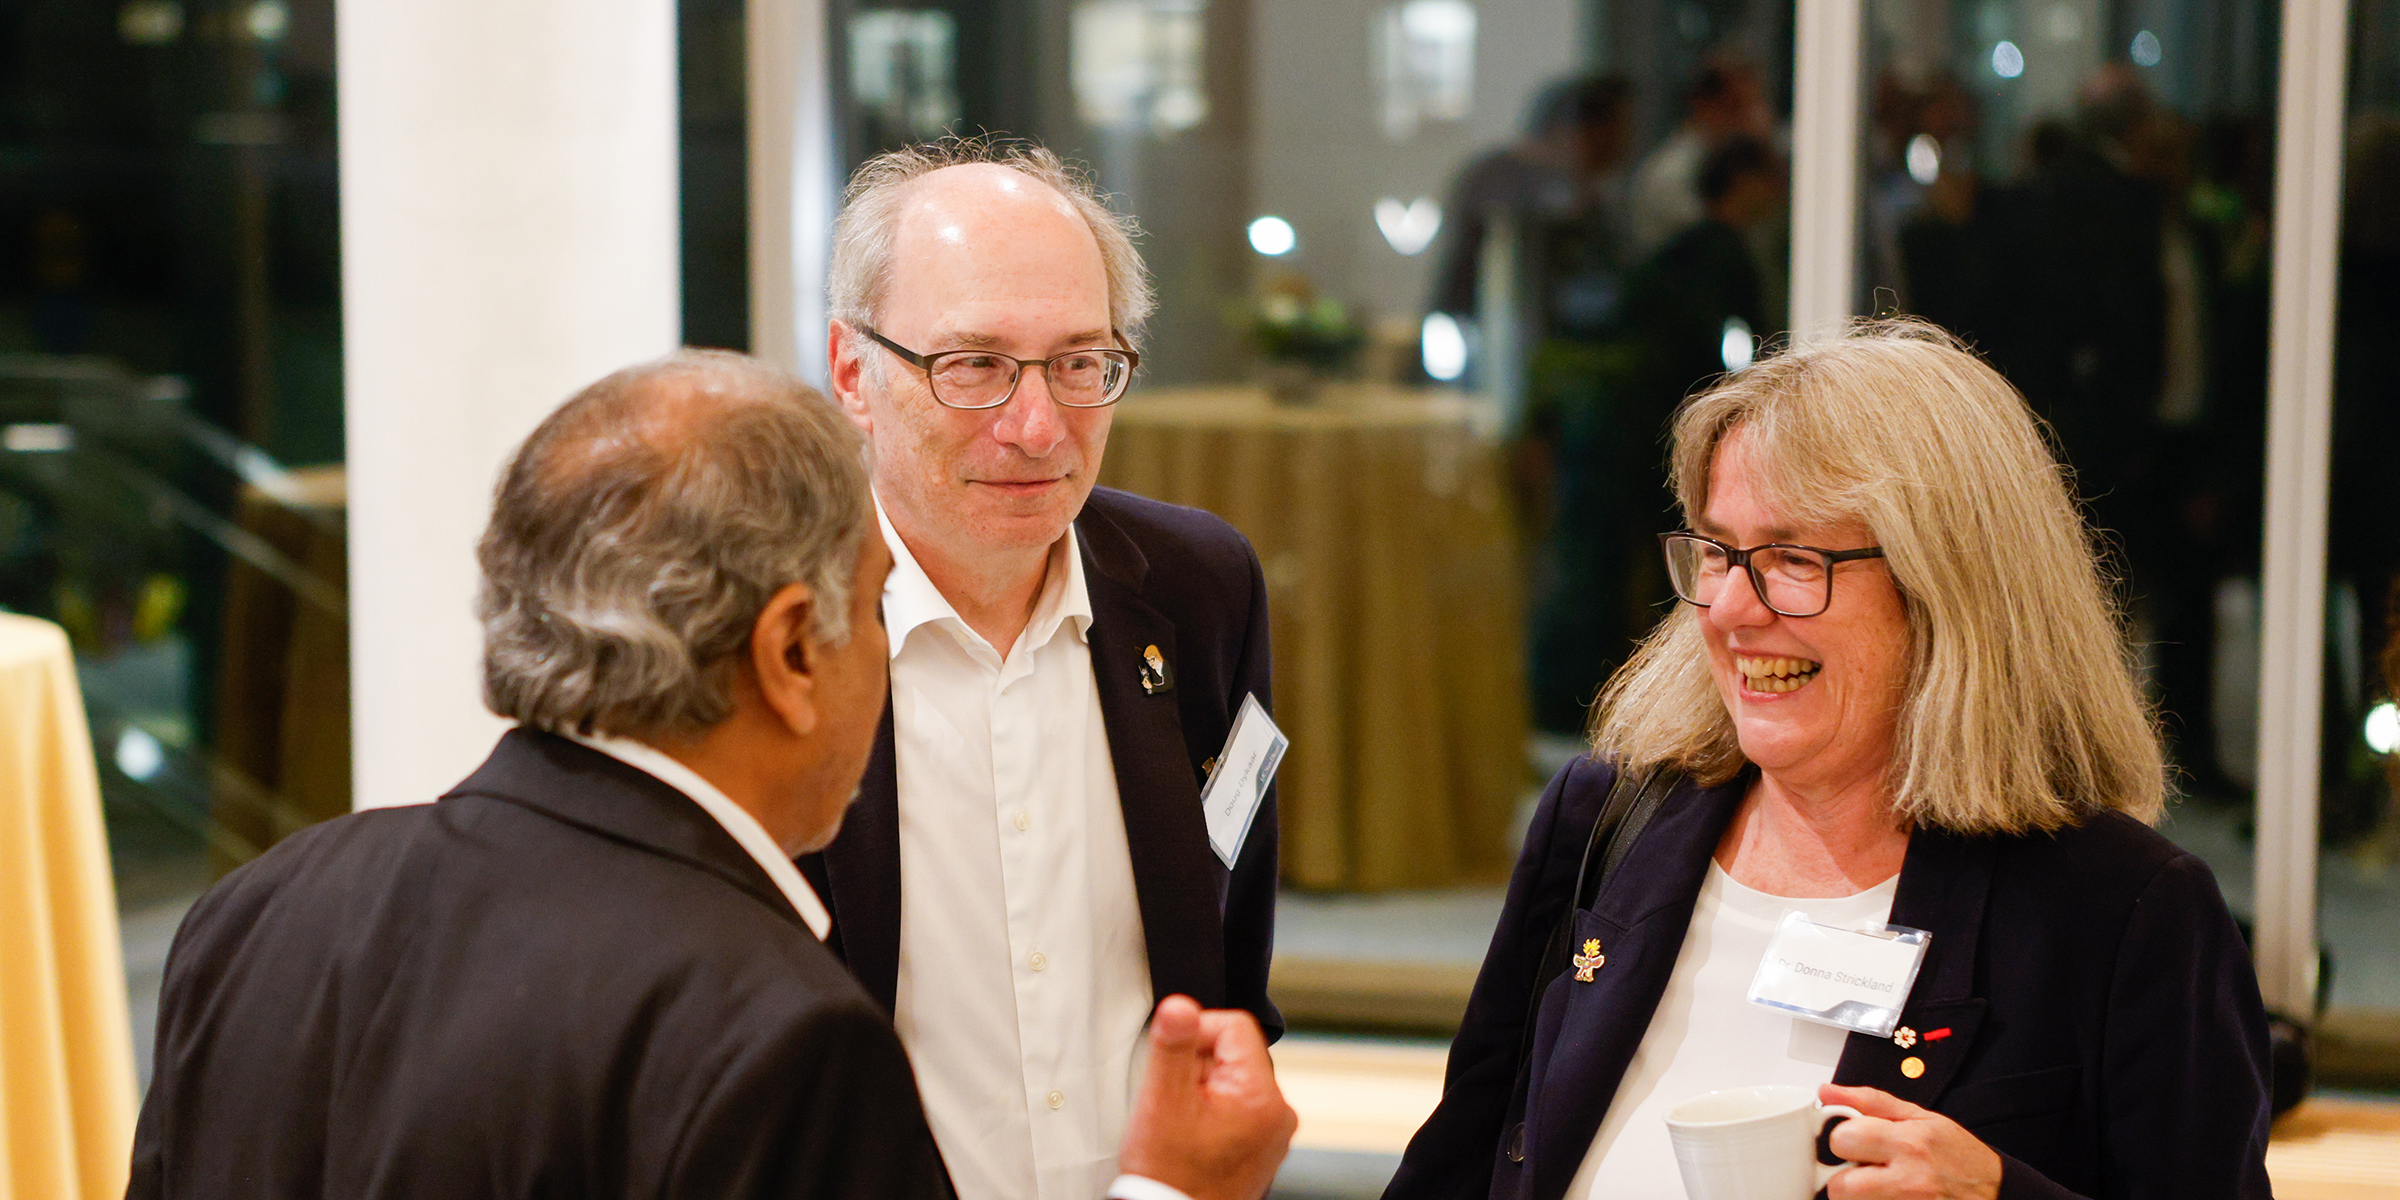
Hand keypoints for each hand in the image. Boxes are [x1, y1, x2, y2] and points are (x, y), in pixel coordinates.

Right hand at [1118, 995, 1296, 1199]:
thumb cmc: (1170, 1175)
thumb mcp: (1161, 1102)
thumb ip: (1172, 1047)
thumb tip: (1179, 1004)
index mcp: (1263, 1095)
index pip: (1233, 1025)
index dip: (1195, 1035)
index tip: (1173, 1068)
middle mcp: (1280, 1112)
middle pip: (1233, 1053)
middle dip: (1197, 1067)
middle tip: (1175, 1104)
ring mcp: (1274, 1132)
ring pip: (1232, 1079)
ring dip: (1202, 1091)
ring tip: (1183, 1125)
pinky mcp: (1264, 1146)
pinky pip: (1237, 1106)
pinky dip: (1212, 1112)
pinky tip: (1194, 1137)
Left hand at [1818, 1084, 2001, 1199]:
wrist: (1996, 1193)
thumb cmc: (1958, 1156)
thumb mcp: (1920, 1117)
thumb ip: (1870, 1103)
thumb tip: (1828, 1093)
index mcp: (1909, 1144)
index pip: (1843, 1140)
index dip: (1843, 1141)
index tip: (1855, 1143)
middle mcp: (1910, 1181)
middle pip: (1840, 1187)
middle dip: (1845, 1180)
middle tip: (1864, 1173)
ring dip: (1861, 1198)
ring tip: (1883, 1187)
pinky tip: (1891, 1198)